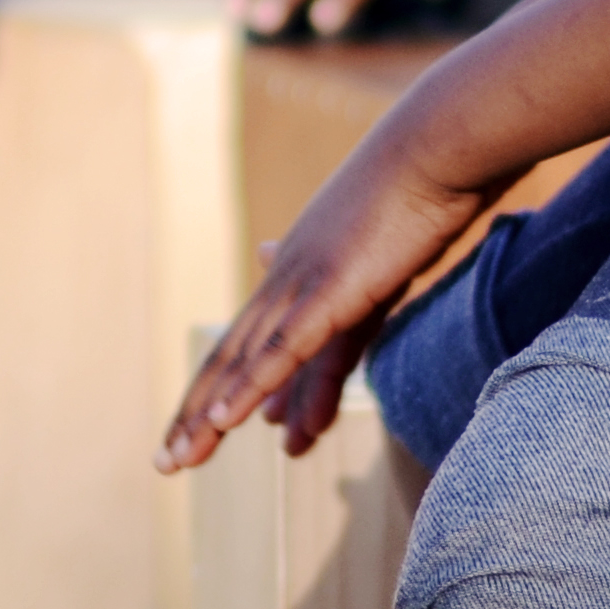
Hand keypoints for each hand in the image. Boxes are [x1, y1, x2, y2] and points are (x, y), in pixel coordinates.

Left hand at [161, 134, 494, 471]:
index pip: (252, 341)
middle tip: (169, 462)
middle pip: (231, 358)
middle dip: (198, 414)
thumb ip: (337, 273)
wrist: (440, 146)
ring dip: (211, 416)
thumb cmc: (418, 186)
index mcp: (298, 272)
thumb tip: (285, 264)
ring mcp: (303, 284)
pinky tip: (223, 422)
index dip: (227, 387)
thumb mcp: (368, 235)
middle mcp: (287, 279)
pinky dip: (250, 388)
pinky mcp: (330, 290)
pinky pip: (283, 351)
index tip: (209, 429)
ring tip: (184, 461)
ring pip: (244, 363)